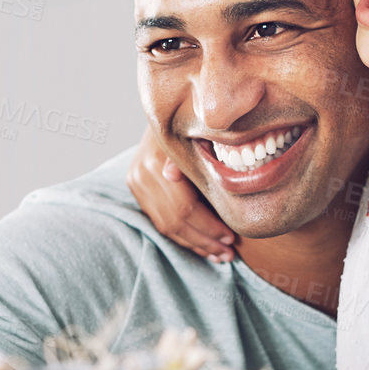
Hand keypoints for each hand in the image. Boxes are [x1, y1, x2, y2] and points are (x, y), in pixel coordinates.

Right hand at [125, 124, 236, 262]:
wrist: (169, 114)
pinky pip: (161, 222)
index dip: (209, 225)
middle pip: (175, 220)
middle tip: (229, 252)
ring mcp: (136, 185)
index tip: (231, 236)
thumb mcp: (195, 137)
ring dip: (196, 244)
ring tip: (220, 255)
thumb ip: (187, 156)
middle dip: (205, 239)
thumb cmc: (193, 126)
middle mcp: (140, 175)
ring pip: (167, 227)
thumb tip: (171, 173)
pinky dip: (184, 237)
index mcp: (154, 163)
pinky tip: (203, 247)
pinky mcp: (138, 192)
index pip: (183, 206)